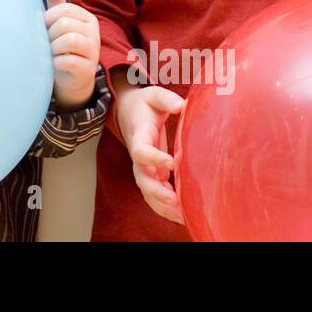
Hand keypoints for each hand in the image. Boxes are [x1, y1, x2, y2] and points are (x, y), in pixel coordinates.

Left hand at [43, 0, 100, 109]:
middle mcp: (94, 33)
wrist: (68, 79)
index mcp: (87, 18)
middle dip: (49, 35)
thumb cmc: (61, 47)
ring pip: (67, 41)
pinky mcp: (88, 70)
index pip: (62, 10)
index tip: (44, 29)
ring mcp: (94, 52)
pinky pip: (68, 61)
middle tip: (47, 44)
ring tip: (51, 54)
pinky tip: (55, 65)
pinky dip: (56, 63)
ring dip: (52, 48)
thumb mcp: (58, 23)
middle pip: (64, 24)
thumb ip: (55, 2)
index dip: (47, 19)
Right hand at [112, 67, 185, 223]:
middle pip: (142, 178)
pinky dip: (164, 208)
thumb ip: (166, 99)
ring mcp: (142, 168)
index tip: (172, 163)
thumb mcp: (153, 95)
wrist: (128, 113)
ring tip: (182, 215)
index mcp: (139, 136)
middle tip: (175, 200)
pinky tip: (182, 216)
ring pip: (147, 192)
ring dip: (162, 205)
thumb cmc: (144, 104)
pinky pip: (153, 196)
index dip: (154, 159)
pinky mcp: (150, 175)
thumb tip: (182, 106)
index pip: (141, 151)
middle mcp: (138, 157)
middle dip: (157, 191)